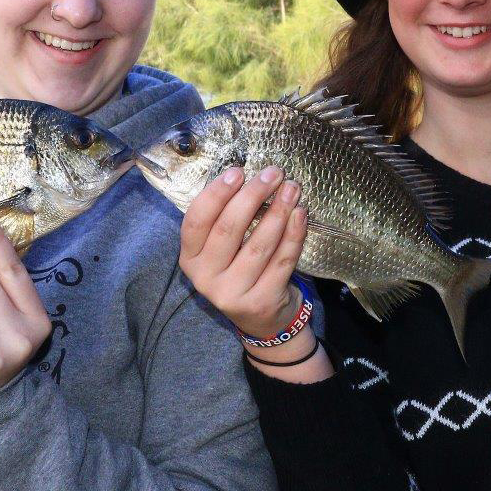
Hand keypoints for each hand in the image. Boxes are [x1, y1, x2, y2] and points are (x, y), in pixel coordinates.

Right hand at [179, 165, 308, 340]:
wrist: (261, 319)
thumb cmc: (240, 269)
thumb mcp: (221, 250)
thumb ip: (226, 219)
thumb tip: (251, 177)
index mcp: (190, 258)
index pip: (197, 221)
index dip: (216, 194)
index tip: (238, 171)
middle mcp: (205, 278)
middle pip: (229, 229)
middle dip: (253, 195)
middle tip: (273, 173)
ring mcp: (232, 293)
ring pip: (259, 245)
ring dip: (278, 212)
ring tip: (292, 189)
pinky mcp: (261, 302)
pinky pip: (281, 261)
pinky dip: (294, 235)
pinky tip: (300, 215)